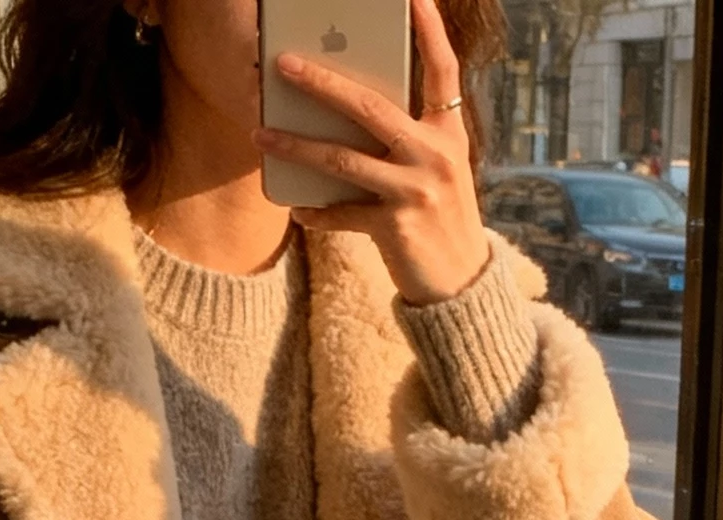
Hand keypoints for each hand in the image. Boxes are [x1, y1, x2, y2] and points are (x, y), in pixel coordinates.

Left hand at [255, 0, 487, 305]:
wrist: (462, 286)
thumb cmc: (441, 221)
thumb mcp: (437, 172)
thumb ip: (406, 140)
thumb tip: (345, 115)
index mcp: (448, 134)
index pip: (442, 71)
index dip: (429, 31)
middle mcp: (434, 157)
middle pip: (369, 107)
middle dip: (321, 82)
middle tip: (283, 64)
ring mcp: (415, 192)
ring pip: (342, 159)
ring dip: (295, 147)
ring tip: (261, 136)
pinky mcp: (395, 229)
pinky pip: (341, 213)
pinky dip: (315, 211)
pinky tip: (295, 206)